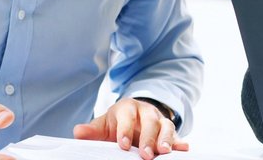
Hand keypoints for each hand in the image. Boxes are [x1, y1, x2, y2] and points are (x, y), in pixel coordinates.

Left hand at [73, 98, 187, 159]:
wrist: (133, 117)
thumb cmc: (117, 122)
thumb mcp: (104, 124)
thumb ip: (92, 130)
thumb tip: (78, 132)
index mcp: (127, 108)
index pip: (127, 117)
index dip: (124, 131)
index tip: (122, 145)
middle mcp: (146, 112)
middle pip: (150, 121)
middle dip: (148, 138)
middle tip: (146, 154)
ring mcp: (160, 120)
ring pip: (166, 126)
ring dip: (166, 139)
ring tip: (164, 152)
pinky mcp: (169, 131)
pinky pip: (177, 135)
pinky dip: (180, 141)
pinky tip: (184, 148)